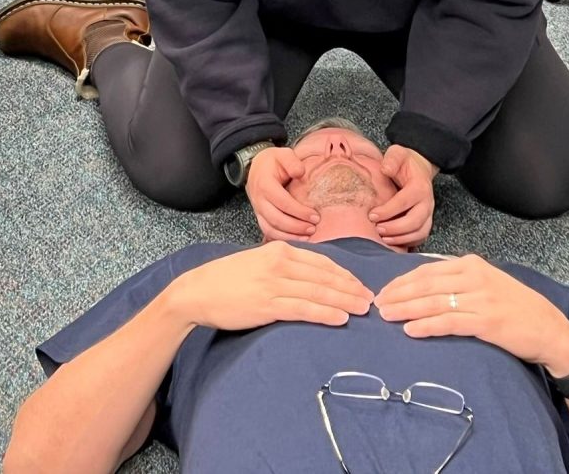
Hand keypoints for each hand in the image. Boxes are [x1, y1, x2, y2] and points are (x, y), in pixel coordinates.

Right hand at [171, 242, 372, 331]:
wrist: (197, 291)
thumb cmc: (227, 279)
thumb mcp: (257, 261)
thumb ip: (282, 265)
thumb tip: (310, 276)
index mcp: (279, 250)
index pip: (322, 262)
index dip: (345, 275)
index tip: (360, 286)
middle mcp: (279, 263)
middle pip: (325, 277)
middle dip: (351, 289)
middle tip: (370, 301)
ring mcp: (274, 284)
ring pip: (319, 292)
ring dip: (345, 301)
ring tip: (363, 310)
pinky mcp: (267, 304)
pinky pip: (303, 308)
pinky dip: (325, 313)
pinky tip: (340, 318)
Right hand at [245, 146, 319, 241]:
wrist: (256, 167)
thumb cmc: (273, 162)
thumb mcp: (282, 154)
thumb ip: (292, 161)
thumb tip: (300, 172)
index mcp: (265, 184)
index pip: (282, 202)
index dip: (299, 211)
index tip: (315, 216)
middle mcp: (259, 199)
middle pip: (276, 219)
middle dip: (296, 227)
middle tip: (313, 228)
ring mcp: (258, 210)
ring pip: (271, 229)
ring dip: (290, 236)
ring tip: (307, 237)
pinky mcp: (260, 217)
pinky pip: (268, 232)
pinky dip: (282, 238)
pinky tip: (296, 240)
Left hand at [368, 145, 436, 246]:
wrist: (419, 167)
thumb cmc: (404, 162)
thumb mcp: (397, 154)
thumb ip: (392, 159)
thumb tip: (385, 169)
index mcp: (419, 186)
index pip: (404, 202)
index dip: (388, 211)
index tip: (372, 215)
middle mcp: (427, 202)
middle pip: (415, 221)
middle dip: (395, 228)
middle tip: (377, 229)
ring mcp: (428, 213)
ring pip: (420, 232)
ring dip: (401, 238)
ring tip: (383, 238)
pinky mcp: (425, 221)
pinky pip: (420, 236)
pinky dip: (408, 242)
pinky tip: (392, 241)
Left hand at [376, 255, 568, 375]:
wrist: (549, 328)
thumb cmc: (512, 306)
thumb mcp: (484, 282)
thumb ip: (455, 280)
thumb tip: (418, 285)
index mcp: (470, 264)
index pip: (426, 271)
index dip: (401, 282)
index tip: (384, 291)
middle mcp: (473, 277)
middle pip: (425, 285)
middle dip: (398, 294)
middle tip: (378, 305)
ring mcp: (481, 299)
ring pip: (433, 302)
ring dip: (406, 309)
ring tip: (387, 316)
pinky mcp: (487, 322)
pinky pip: (450, 322)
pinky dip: (427, 326)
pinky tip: (411, 330)